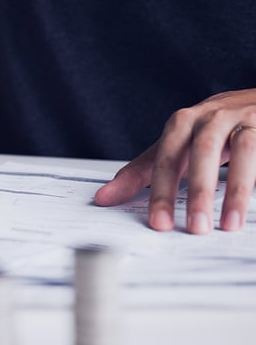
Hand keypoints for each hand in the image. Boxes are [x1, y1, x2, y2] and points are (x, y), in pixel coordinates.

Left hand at [95, 89, 255, 233]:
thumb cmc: (210, 129)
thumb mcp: (174, 148)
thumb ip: (141, 173)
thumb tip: (103, 198)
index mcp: (182, 123)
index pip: (165, 158)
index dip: (161, 191)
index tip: (159, 223)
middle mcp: (211, 116)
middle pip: (201, 152)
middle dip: (197, 192)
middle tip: (194, 227)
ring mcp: (244, 118)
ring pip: (242, 150)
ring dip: (234, 189)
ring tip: (227, 224)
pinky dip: (254, 182)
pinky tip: (248, 207)